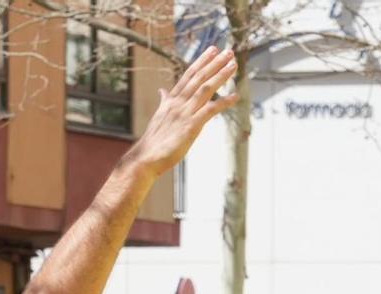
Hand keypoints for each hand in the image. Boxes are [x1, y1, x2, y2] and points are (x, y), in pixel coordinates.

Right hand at [128, 46, 238, 175]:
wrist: (145, 157)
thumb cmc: (154, 140)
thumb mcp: (159, 116)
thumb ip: (164, 101)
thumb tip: (162, 91)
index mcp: (171, 99)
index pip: (189, 75)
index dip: (202, 61)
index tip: (213, 50)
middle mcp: (178, 103)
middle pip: (199, 77)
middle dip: (215, 63)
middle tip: (229, 51)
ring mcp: (184, 113)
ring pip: (205, 89)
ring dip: (221, 75)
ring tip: (234, 64)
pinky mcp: (190, 127)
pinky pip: (210, 111)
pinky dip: (223, 102)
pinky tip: (235, 96)